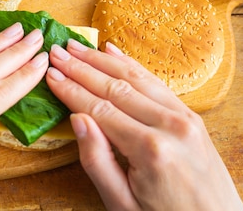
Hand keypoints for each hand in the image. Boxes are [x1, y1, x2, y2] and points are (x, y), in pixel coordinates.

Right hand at [46, 40, 242, 210]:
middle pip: (115, 87)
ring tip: (77, 46)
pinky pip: (156, 82)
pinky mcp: (192, 116)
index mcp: (149, 149)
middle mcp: (170, 125)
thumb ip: (97, 161)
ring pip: (135, 78)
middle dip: (82, 67)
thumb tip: (77, 119)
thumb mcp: (122, 204)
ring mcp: (185, 117)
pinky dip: (132, 65)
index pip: (99, 109)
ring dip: (102, 60)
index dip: (71, 89)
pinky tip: (113, 52)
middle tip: (58, 51)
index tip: (50, 73)